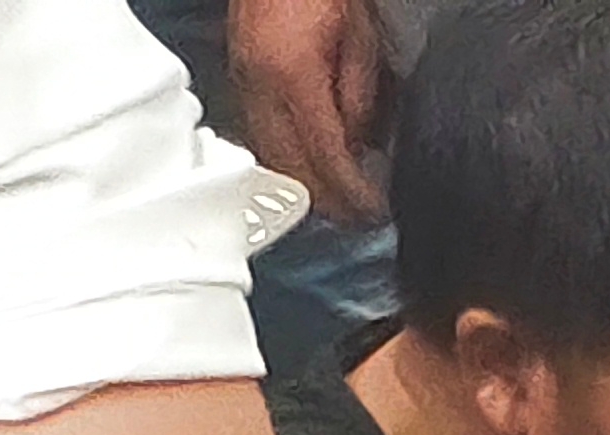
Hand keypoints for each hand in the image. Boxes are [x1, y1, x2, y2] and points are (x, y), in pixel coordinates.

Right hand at [220, 0, 390, 214]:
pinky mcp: (237, 79)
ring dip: (303, 187)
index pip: (325, 157)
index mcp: (294, 76)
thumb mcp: (360, 42)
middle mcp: (261, 86)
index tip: (372, 211)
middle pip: (291, 170)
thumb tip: (360, 149)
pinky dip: (284, 160)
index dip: (351, 193)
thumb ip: (359, 100)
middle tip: (358, 217)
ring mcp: (243, 83)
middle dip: (327, 202)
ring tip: (336, 200)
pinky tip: (306, 168)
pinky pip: (258, 136)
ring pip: (270, 159)